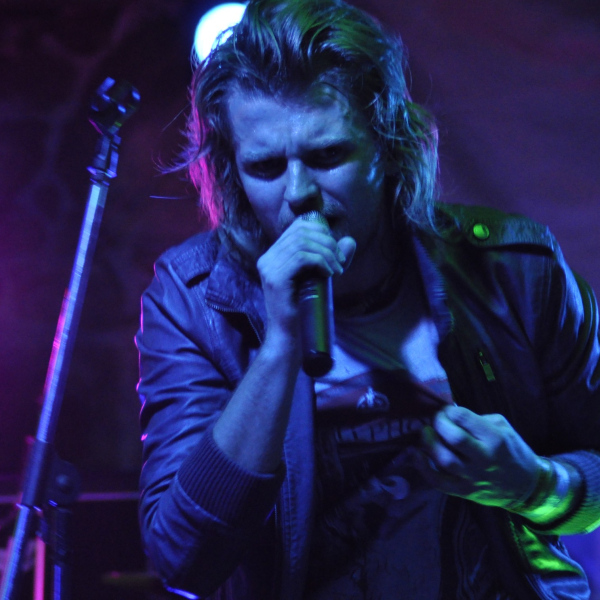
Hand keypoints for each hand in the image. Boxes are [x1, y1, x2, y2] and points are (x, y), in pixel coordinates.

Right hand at [257, 217, 354, 346]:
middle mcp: (267, 258)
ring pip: (303, 243)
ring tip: (337, 269)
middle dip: (327, 242)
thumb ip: (333, 258)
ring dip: (327, 253)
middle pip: (301, 232)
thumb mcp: (321, 278)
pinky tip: (329, 274)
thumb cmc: (305, 310)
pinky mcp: (275, 279)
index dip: (321, 232)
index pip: (297, 227)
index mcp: (273, 256)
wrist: (291, 337)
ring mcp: (269, 268)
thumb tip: (349, 240)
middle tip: (341, 261)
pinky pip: (302, 258)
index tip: (336, 251)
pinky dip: (321, 262)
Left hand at [416, 405, 541, 508]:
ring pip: (444, 460)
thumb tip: (450, 413)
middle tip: (435, 420)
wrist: (527, 487)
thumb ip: (477, 419)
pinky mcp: (465, 491)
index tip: (445, 411)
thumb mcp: (502, 427)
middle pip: (454, 438)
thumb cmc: (512, 450)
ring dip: (429, 443)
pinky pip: (439, 482)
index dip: (449, 411)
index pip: (464, 418)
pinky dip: (423, 468)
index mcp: (495, 438)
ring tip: (425, 433)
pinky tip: (415, 454)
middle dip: (438, 423)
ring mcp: (473, 477)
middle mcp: (484, 458)